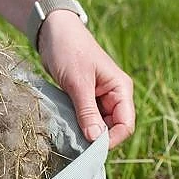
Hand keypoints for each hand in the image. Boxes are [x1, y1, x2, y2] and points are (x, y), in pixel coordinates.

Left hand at [37, 10, 134, 148]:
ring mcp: (99, 98)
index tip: (90, 147)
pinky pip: (86, 118)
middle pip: (113, 128)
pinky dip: (78, 124)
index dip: (111, 139)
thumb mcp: (77, 82)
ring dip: (86, 132)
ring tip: (69, 133)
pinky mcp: (85, 98)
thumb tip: (95, 139)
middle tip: (76, 142)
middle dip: (97, 138)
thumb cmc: (69, 50)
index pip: (126, 124)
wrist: (53, 31)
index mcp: (121, 89)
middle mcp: (114, 95)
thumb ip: (87, 111)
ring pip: (98, 125)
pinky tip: (66, 126)